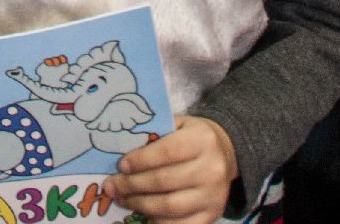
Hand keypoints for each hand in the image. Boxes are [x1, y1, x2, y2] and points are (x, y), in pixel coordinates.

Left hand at [103, 114, 237, 223]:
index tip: (121, 165)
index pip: (166, 152)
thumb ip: (156, 133)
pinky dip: (158, 222)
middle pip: (165, 182)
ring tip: (122, 199)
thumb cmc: (193, 137)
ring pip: (170, 206)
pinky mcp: (212, 215)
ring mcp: (213, 196)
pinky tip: (142, 215)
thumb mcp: (179, 125)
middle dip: (133, 185)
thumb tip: (123, 148)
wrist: (226, 153)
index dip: (141, 160)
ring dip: (140, 205)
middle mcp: (212, 169)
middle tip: (113, 185)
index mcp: (202, 140)